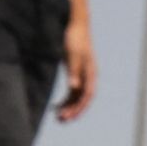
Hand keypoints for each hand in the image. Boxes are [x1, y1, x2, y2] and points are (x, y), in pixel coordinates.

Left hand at [58, 0, 97, 124]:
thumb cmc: (75, 38)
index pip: (87, 95)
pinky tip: (56, 105)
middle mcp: (88, 76)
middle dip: (73, 111)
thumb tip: (74, 88)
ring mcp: (82, 74)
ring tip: (58, 117)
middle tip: (61, 121)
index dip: (78, 108)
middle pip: (83, 99)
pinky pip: (73, 91)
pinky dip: (66, 100)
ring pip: (78, 96)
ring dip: (69, 107)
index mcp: (90, 72)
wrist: (76, 24)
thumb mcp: (73, 54)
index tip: (68, 117)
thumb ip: (74, 71)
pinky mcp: (76, 72)